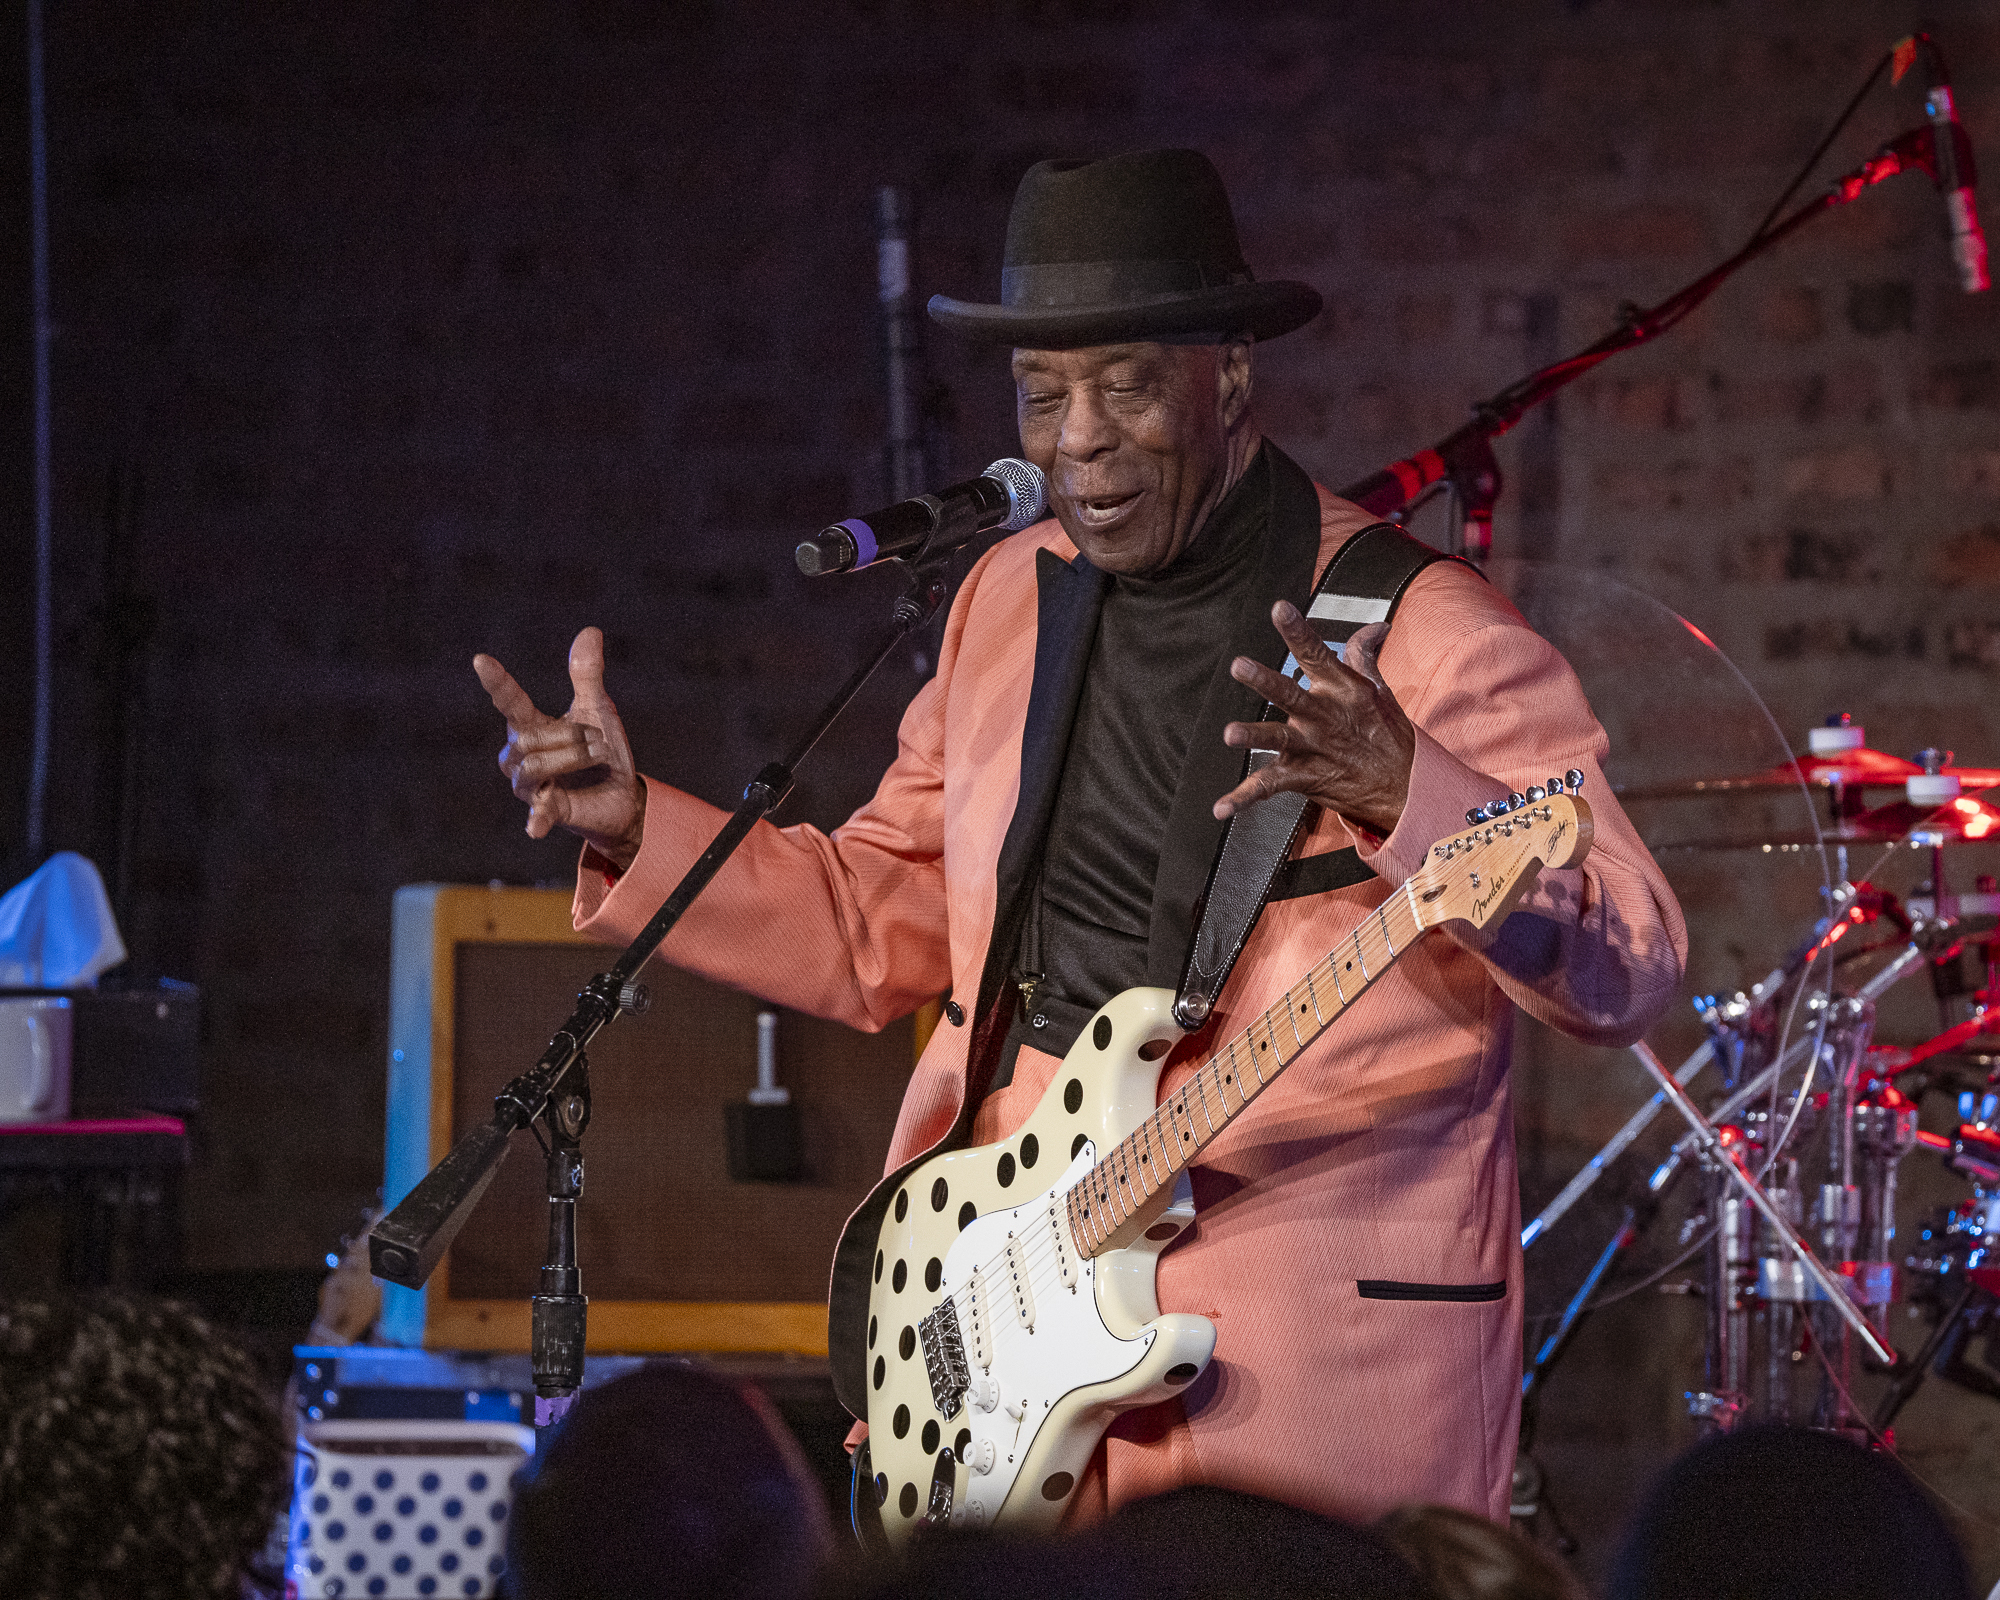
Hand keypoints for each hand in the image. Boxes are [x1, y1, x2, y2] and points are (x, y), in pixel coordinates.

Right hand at [474, 626, 646, 869]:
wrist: (623, 795)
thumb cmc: (602, 752)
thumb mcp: (597, 709)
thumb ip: (587, 675)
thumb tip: (591, 631)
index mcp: (530, 727)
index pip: (508, 701)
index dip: (497, 682)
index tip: (481, 660)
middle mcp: (520, 756)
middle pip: (528, 738)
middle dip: (569, 735)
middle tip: (599, 740)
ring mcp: (529, 787)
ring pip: (535, 766)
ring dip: (574, 757)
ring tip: (598, 757)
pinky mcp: (547, 812)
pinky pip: (537, 814)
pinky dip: (537, 819)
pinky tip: (536, 827)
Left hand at [1212, 604, 1414, 835]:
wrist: (1406, 788)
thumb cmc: (1389, 735)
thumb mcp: (1380, 691)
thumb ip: (1365, 655)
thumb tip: (1376, 626)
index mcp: (1341, 690)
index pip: (1316, 653)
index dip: (1297, 631)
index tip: (1279, 608)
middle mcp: (1324, 716)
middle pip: (1290, 694)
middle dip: (1265, 680)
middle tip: (1239, 665)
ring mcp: (1313, 748)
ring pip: (1277, 739)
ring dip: (1253, 735)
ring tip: (1229, 734)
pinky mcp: (1305, 778)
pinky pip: (1269, 787)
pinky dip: (1243, 799)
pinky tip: (1221, 808)